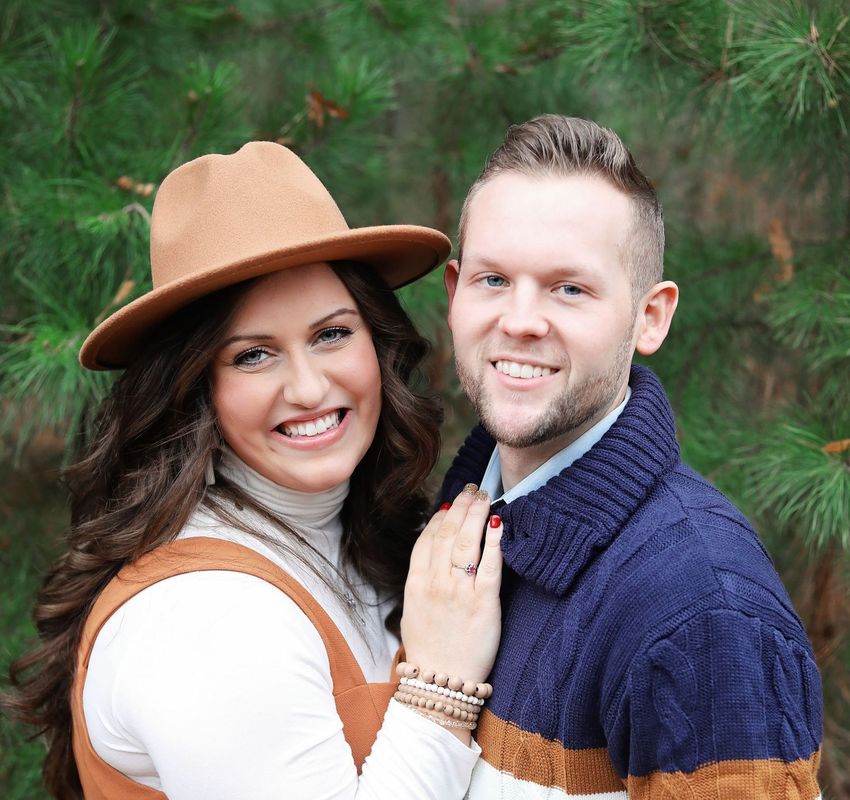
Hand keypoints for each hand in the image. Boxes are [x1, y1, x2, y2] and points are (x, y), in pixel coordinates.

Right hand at [400, 485, 502, 684]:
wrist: (443, 682)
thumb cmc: (430, 648)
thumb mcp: (413, 611)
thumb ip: (421, 580)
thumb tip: (433, 553)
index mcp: (416, 584)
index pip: (427, 539)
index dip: (440, 517)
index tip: (451, 503)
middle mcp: (436, 583)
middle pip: (449, 533)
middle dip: (461, 507)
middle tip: (473, 490)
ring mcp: (459, 592)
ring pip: (468, 542)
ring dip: (477, 514)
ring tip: (485, 498)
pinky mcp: (484, 603)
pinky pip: (491, 565)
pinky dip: (496, 542)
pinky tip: (500, 525)